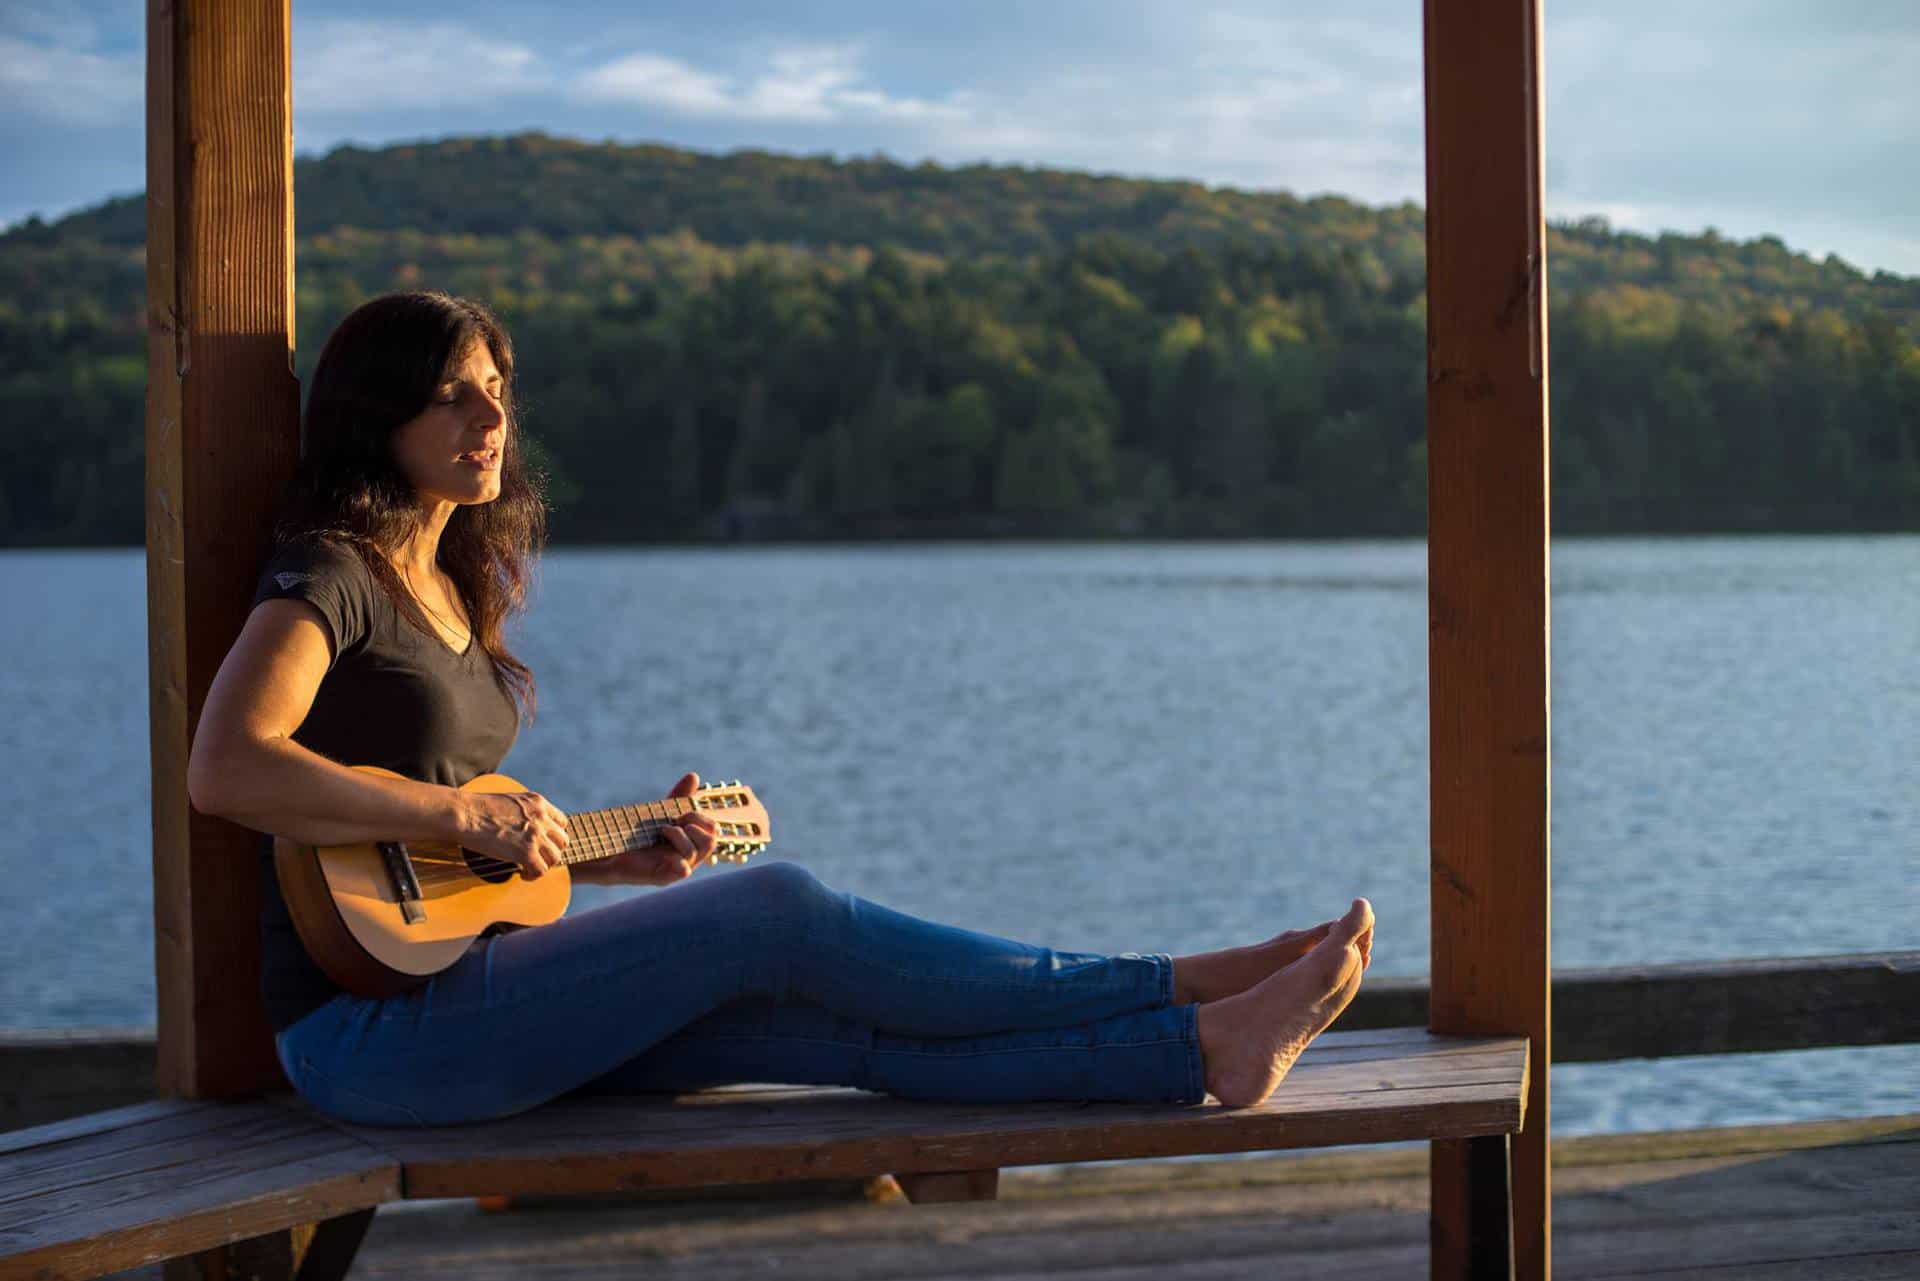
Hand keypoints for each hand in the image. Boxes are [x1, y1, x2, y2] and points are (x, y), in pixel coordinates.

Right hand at [456, 787, 569, 878]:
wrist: (464, 813)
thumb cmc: (477, 807)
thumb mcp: (509, 800)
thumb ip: (524, 811)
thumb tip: (523, 826)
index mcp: (538, 802)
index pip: (561, 822)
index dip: (553, 836)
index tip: (543, 844)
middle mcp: (541, 817)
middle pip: (562, 841)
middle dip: (551, 852)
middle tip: (537, 858)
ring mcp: (535, 835)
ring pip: (555, 858)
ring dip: (543, 865)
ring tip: (528, 868)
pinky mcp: (526, 852)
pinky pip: (541, 871)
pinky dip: (533, 876)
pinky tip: (523, 875)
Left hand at [575, 772, 717, 886]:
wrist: (612, 850)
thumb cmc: (640, 833)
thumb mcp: (662, 812)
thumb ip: (679, 796)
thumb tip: (694, 776)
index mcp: (692, 843)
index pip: (712, 830)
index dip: (701, 818)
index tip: (682, 813)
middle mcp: (689, 857)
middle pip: (711, 842)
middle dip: (694, 825)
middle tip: (675, 820)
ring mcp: (677, 868)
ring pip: (695, 852)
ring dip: (679, 835)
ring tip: (661, 831)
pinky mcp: (664, 878)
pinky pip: (683, 871)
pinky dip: (678, 860)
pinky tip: (664, 853)